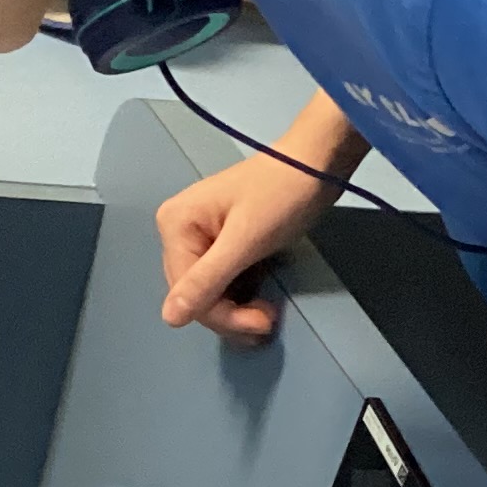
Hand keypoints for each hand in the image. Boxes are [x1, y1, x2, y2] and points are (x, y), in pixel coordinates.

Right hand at [154, 139, 351, 344]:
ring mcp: (199, 235)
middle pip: (194, 292)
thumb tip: (169, 319)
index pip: (187, 290)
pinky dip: (242, 294)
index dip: (221, 314)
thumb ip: (207, 279)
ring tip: (268, 314)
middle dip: (230, 313)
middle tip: (267, 322)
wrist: (317, 162)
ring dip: (237, 309)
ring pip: (209, 291)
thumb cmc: (283, 195)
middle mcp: (179, 229)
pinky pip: (222, 279)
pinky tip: (261, 299)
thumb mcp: (245, 240)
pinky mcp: (221, 241)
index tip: (262, 323)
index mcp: (176, 224)